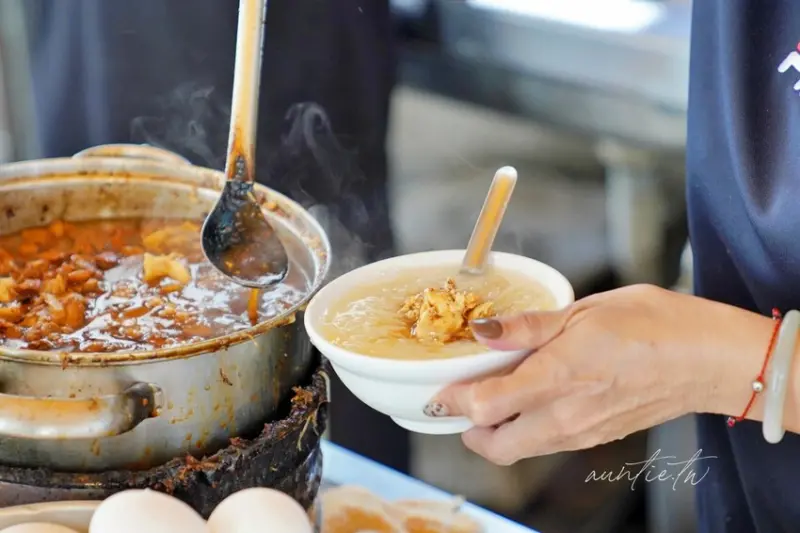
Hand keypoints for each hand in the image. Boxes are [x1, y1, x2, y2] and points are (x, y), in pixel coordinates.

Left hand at [426, 285, 770, 464]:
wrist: (709, 360)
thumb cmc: (654, 325)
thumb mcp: (585, 310)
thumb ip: (530, 326)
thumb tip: (483, 331)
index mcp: (559, 377)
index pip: (485, 407)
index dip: (454, 400)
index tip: (443, 385)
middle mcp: (565, 416)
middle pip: (494, 447)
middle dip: (467, 429)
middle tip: (461, 397)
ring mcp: (581, 433)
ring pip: (519, 449)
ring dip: (496, 430)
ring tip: (495, 393)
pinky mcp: (595, 438)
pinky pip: (546, 444)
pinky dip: (525, 429)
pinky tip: (531, 397)